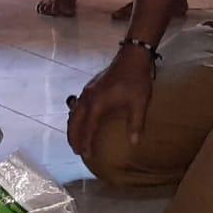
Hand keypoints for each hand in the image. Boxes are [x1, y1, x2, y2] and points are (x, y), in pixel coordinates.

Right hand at [66, 43, 154, 158]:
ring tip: (75, 138)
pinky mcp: (90, 87)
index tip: (86, 155)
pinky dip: (76, 116)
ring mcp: (87, 91)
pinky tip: (80, 119)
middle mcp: (88, 98)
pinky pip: (77, 105)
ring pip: (74, 112)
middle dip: (74, 137)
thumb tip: (134, 143)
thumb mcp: (139, 103)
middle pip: (75, 121)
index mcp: (98, 104)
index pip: (88, 128)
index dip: (86, 142)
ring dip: (73, 126)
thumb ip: (136, 124)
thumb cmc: (136, 80)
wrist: (131, 56)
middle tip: (76, 151)